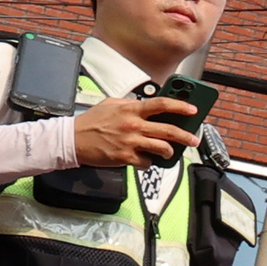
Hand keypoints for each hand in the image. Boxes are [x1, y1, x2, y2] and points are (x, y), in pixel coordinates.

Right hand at [74, 93, 201, 169]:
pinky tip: (145, 159)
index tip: (193, 109)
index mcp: (131, 110)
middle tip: (194, 139)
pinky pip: (146, 162)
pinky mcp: (125, 157)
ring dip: (169, 151)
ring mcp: (130, 142)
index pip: (162, 104)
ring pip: (162, 148)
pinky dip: (148, 162)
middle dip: (186, 136)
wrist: (72, 140)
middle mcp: (133, 125)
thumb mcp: (110, 104)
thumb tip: (143, 103)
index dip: (181, 106)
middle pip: (169, 130)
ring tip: (170, 152)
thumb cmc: (90, 122)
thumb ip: (129, 104)